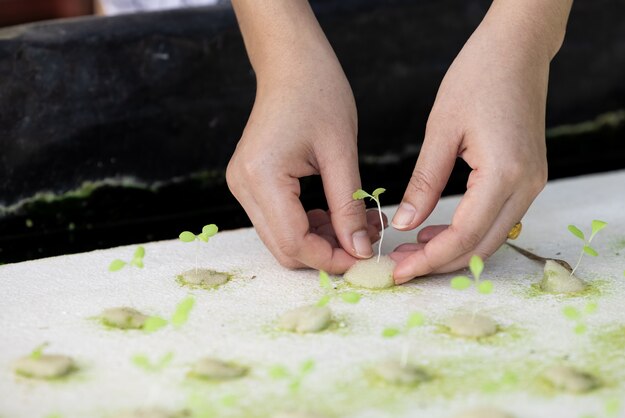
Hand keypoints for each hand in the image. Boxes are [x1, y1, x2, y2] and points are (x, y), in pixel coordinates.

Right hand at [226, 46, 381, 273]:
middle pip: (283, 248)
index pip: (294, 242)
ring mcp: (242, 185)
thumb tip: (360, 250)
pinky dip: (307, 226)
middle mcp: (243, 186)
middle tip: (364, 243)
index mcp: (262, 177)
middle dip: (326, 253)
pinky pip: (278, 221)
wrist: (290, 63)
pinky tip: (332, 213)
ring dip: (318, 240)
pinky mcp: (249, 182)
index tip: (364, 258)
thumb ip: (349, 207)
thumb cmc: (318, 93)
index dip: (331, 258)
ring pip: (281, 238)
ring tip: (355, 224)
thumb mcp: (341, 153)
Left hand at [389, 12, 553, 282]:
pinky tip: (435, 229)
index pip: (465, 236)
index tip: (397, 271)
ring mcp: (532, 184)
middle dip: (439, 263)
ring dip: (452, 250)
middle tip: (400, 266)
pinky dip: (467, 233)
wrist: (518, 49)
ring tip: (412, 249)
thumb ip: (423, 184)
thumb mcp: (441, 131)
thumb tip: (404, 224)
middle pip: (481, 247)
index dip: (429, 259)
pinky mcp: (528, 178)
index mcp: (504, 174)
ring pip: (491, 239)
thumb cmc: (478, 77)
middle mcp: (526, 186)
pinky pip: (497, 220)